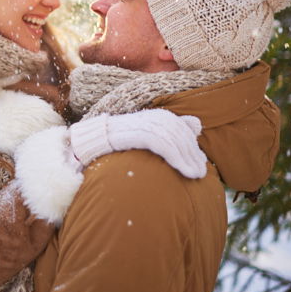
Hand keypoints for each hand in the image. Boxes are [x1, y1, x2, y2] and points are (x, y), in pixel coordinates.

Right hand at [70, 108, 206, 178]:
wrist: (88, 144)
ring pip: (172, 138)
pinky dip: (176, 157)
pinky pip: (162, 143)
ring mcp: (140, 123)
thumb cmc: (116, 145)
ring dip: (187, 158)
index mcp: (151, 116)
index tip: (201, 161)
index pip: (177, 125)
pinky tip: (184, 171)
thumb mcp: (144, 137)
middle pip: (177, 132)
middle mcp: (147, 116)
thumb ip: (168, 130)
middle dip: (191, 152)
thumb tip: (197, 124)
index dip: (191, 143)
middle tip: (202, 172)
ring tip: (196, 176)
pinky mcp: (134, 132)